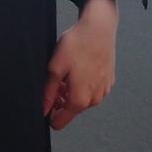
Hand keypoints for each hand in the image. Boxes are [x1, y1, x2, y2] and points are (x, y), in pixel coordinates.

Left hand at [42, 0, 117, 129]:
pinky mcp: (108, 81)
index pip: (60, 122)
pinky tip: (79, 67)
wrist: (99, 28)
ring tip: (66, 72)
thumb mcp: (55, 68)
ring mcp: (104, 91)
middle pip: (71, 110)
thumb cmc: (76, 46)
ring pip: (82, 100)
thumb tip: (43, 110)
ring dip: (72, 91)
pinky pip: (92, 90)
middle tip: (55, 80)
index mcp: (80, 100)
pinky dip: (84, 84)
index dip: (49, 114)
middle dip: (60, 100)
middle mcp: (94, 100)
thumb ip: (48, 92)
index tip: (45, 100)